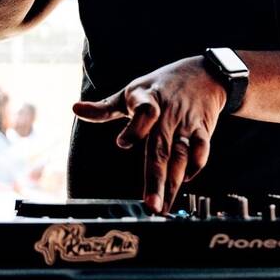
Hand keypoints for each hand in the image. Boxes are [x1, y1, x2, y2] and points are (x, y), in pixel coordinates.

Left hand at [72, 57, 226, 212]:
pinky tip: (186, 180)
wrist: (204, 73)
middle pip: (161, 149)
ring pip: (180, 156)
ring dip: (173, 183)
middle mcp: (168, 114)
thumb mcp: (131, 92)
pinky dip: (196, 164)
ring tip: (163, 206)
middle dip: (156, 179)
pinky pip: (201, 148)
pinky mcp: (202, 128)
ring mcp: (186, 123)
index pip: (144, 112)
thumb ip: (104, 108)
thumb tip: (75, 108)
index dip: (135, 127)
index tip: (123, 143)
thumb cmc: (160, 84)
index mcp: (148, 101)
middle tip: (150, 205)